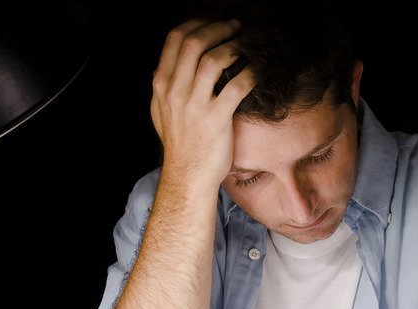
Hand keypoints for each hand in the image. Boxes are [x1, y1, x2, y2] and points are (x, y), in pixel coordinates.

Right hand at [150, 18, 255, 184]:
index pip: (175, 39)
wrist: (188, 175)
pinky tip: (256, 70)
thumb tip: (170, 65)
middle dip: (217, 28)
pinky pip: (236, 86)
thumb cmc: (180, 145)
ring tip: (246, 45)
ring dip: (233, 46)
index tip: (214, 23)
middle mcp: (174, 91)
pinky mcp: (216, 119)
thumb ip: (166, 87)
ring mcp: (194, 105)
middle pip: (194, 42)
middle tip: (235, 28)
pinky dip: (249, 72)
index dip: (197, 24)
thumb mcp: (161, 112)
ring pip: (213, 59)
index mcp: (161, 85)